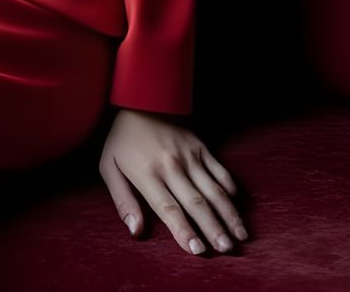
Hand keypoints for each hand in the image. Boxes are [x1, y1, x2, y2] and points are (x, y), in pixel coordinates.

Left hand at [99, 108, 247, 255]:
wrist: (140, 99)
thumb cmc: (122, 139)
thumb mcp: (109, 167)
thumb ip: (122, 200)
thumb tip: (136, 231)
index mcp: (147, 173)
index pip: (168, 208)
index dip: (183, 230)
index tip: (197, 250)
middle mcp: (171, 165)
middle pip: (196, 202)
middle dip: (213, 228)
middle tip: (227, 249)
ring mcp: (188, 154)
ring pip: (213, 189)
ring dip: (228, 213)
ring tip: (240, 234)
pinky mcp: (200, 145)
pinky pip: (219, 169)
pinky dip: (229, 187)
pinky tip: (237, 204)